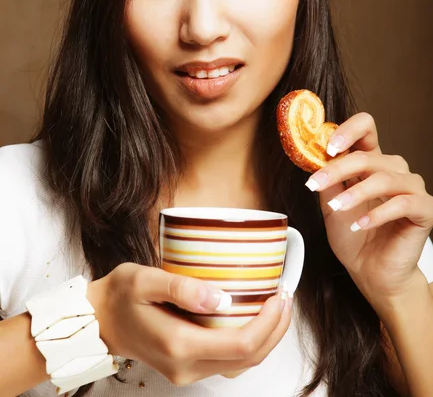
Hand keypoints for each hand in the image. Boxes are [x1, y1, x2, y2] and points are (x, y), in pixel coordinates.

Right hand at [87, 263, 291, 384]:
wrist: (99, 321)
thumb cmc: (120, 296)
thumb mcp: (144, 279)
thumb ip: (180, 288)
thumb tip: (220, 297)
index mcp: (179, 345)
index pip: (241, 345)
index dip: (269, 324)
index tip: (279, 296)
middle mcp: (187, 366)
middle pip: (248, 358)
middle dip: (275, 329)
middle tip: (286, 296)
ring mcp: (187, 371)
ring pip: (242, 363)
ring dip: (266, 337)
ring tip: (277, 306)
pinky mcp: (188, 366)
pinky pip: (229, 360)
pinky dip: (250, 342)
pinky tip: (254, 319)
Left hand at [304, 112, 432, 303]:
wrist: (371, 273)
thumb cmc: (353, 238)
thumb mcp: (331, 206)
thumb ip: (328, 181)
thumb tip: (314, 157)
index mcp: (372, 164)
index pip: (366, 130)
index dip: (348, 130)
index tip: (328, 146)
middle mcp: (394, 171)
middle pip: (368, 156)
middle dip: (338, 169)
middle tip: (317, 183)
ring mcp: (411, 190)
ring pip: (385, 178)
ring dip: (356, 192)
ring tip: (337, 208)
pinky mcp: (424, 211)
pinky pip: (403, 203)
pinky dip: (378, 213)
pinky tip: (360, 223)